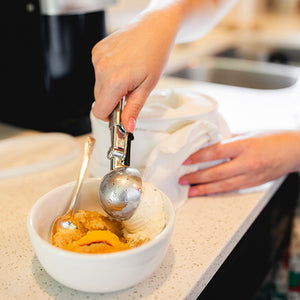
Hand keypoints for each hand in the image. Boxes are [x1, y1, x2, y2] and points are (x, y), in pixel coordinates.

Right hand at [91, 9, 181, 131]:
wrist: (154, 27)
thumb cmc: (155, 54)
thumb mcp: (147, 87)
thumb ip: (134, 109)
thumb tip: (127, 127)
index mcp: (114, 81)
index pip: (99, 111)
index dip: (110, 117)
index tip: (120, 114)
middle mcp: (101, 69)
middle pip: (99, 99)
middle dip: (113, 101)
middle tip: (130, 92)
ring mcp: (97, 58)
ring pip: (98, 86)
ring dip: (111, 87)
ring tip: (128, 75)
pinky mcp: (96, 51)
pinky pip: (98, 72)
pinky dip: (108, 73)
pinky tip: (122, 65)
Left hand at [178, 131, 299, 195]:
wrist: (296, 151)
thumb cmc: (274, 138)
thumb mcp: (250, 133)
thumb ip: (230, 138)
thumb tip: (211, 142)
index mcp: (245, 145)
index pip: (216, 151)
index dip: (199, 157)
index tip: (186, 160)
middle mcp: (247, 162)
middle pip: (216, 172)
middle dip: (197, 177)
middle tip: (182, 179)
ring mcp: (251, 175)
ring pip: (223, 185)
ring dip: (204, 189)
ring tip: (190, 191)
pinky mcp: (253, 183)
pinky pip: (232, 189)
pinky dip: (218, 192)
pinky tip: (207, 193)